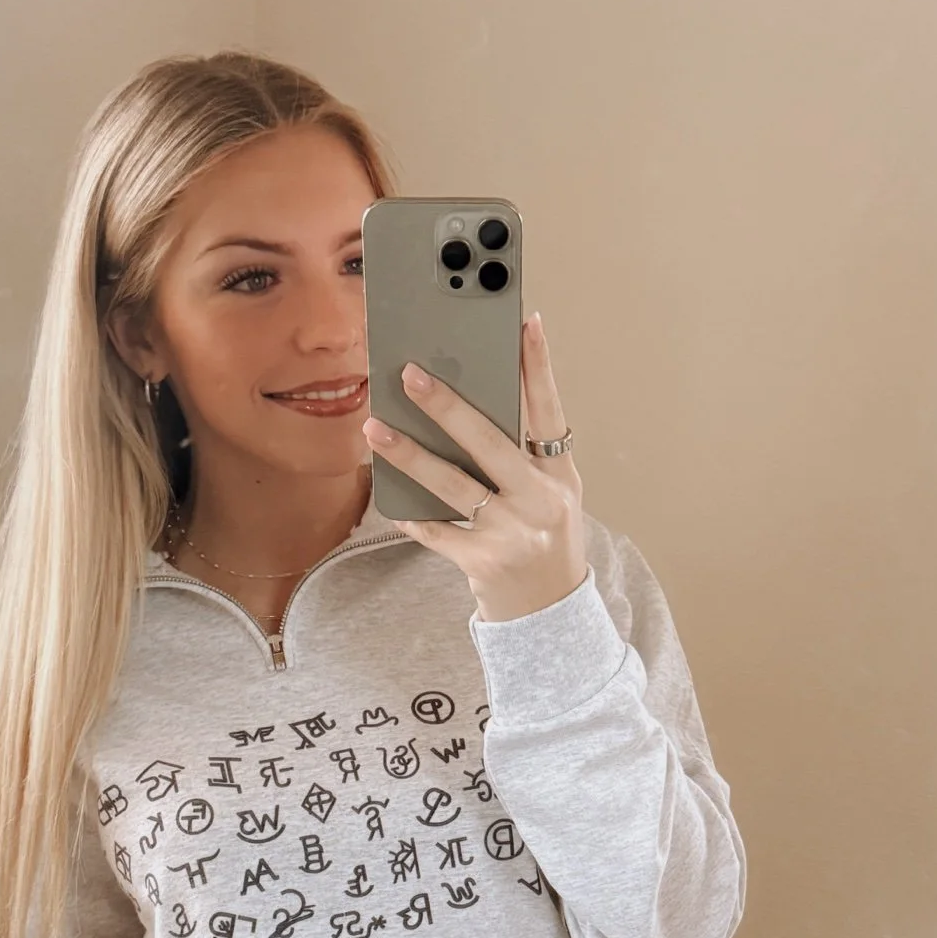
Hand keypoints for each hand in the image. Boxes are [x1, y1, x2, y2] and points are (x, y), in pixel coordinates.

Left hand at [361, 310, 586, 622]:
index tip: (525, 322)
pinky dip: (412, 514)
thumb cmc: (542, 541)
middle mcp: (541, 502)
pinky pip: (436, 531)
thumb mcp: (550, 495)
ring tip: (375, 429)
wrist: (549, 615)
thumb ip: (521, 456)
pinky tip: (389, 496)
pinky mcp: (483, 563)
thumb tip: (465, 405)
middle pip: (490, 443)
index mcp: (561, 477)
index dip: (539, 367)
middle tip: (410, 373)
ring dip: (410, 455)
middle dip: (448, 406)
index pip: (549, 412)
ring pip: (453, 486)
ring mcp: (512, 534)